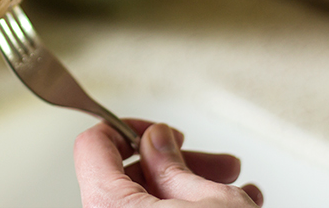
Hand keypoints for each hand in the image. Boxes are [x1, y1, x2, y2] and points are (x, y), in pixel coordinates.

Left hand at [74, 121, 263, 206]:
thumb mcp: (211, 203)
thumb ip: (173, 163)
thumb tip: (157, 138)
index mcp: (109, 207)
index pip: (93, 146)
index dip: (127, 129)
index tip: (158, 131)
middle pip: (127, 177)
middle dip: (177, 165)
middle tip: (214, 162)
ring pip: (145, 204)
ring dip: (190, 190)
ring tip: (235, 189)